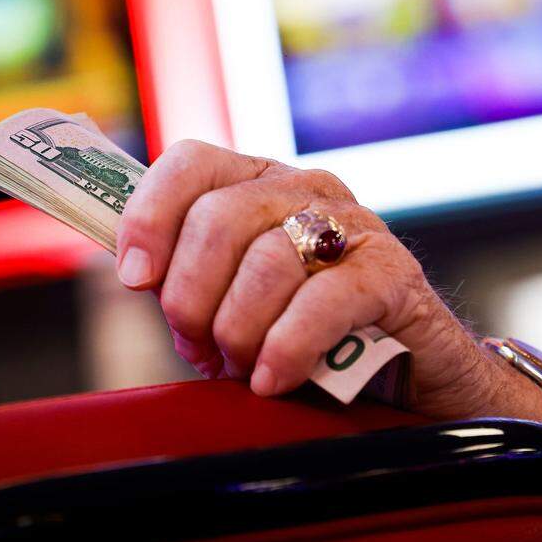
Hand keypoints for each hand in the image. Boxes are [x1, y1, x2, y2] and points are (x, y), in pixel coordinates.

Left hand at [116, 140, 541, 424]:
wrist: (408, 372)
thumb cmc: (306, 335)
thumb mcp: (233, 299)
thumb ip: (187, 279)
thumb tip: (136, 275)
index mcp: (258, 184)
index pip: (190, 163)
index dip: (150, 216)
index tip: (134, 277)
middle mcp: (305, 190)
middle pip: (219, 217)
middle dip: (191, 296)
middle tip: (198, 346)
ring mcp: (353, 225)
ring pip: (267, 260)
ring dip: (238, 329)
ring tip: (240, 367)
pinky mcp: (392, 273)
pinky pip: (323, 301)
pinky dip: (286, 346)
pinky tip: (272, 378)